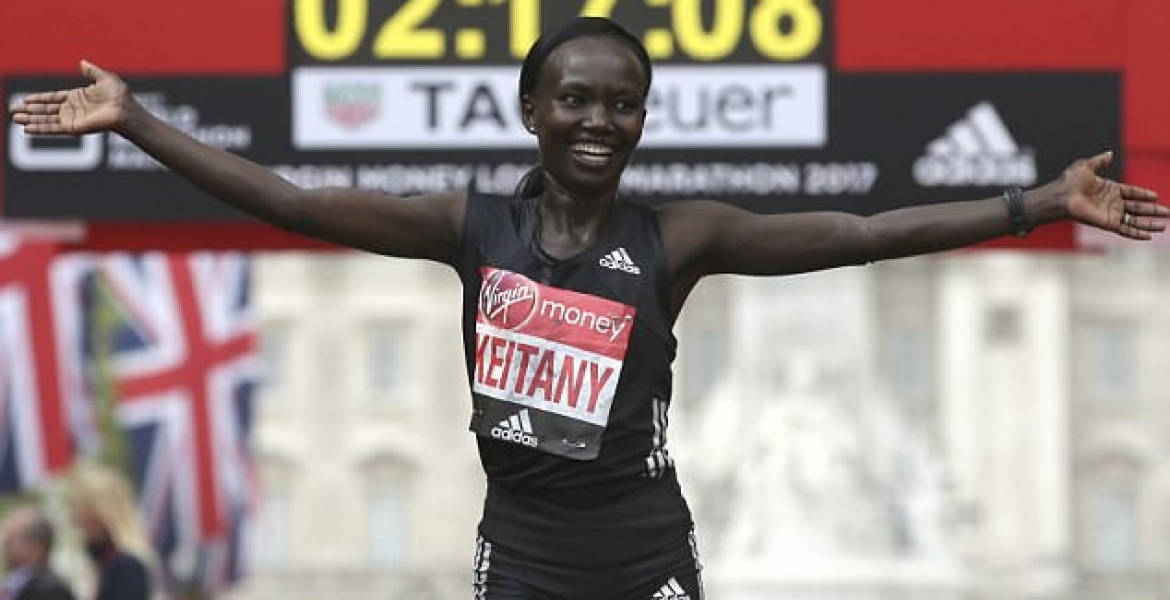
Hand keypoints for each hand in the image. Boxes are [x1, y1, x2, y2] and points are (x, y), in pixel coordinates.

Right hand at [9, 60, 129, 135]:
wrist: (127, 110)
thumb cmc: (120, 96)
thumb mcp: (104, 78)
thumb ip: (91, 71)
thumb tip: (82, 62)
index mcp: (78, 98)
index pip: (53, 98)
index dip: (39, 99)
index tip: (25, 99)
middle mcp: (73, 109)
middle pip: (46, 110)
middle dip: (29, 110)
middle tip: (13, 110)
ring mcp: (73, 119)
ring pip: (46, 119)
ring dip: (30, 119)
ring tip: (15, 118)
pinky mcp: (74, 128)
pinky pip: (53, 128)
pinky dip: (40, 129)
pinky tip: (27, 129)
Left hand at [1058, 151, 1164, 239]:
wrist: (1061, 195)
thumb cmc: (1070, 181)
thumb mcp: (1087, 166)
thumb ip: (1100, 161)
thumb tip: (1109, 153)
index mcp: (1109, 189)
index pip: (1131, 193)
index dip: (1143, 194)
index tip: (1155, 196)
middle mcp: (1112, 203)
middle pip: (1137, 208)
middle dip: (1153, 211)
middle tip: (1167, 213)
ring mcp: (1110, 214)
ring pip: (1135, 221)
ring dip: (1149, 224)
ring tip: (1164, 225)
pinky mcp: (1107, 223)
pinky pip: (1125, 229)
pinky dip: (1137, 233)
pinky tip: (1148, 236)